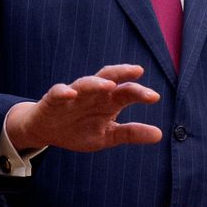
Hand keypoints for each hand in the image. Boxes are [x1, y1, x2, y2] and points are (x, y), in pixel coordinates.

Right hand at [5, 64, 160, 151]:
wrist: (47, 132)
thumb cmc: (80, 129)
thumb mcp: (108, 136)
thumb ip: (131, 133)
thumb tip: (159, 135)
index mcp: (109, 101)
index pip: (127, 92)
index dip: (140, 93)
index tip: (154, 97)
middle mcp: (93, 94)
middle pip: (109, 78)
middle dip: (122, 72)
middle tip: (137, 70)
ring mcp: (73, 95)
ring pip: (85, 83)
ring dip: (96, 83)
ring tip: (108, 85)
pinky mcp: (52, 100)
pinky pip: (58, 93)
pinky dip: (63, 92)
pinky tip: (70, 93)